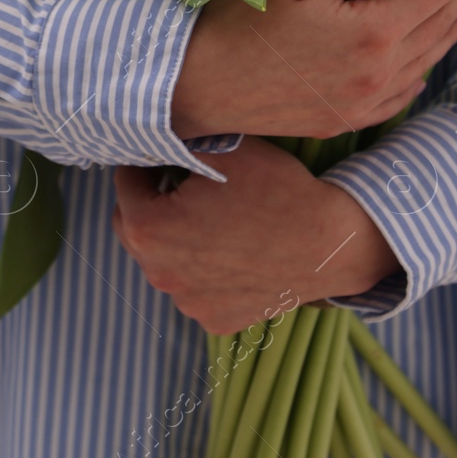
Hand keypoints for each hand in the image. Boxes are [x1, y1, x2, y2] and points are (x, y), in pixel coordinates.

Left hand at [112, 137, 398, 333]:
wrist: (330, 244)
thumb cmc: (275, 190)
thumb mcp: (221, 148)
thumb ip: (177, 142)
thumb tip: (157, 139)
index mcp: (148, 228)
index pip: (126, 182)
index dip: (145, 160)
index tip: (166, 153)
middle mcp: (158, 273)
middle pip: (135, 226)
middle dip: (152, 201)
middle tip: (184, 181)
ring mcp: (186, 302)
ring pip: (165, 260)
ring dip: (177, 239)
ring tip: (214, 218)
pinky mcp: (213, 319)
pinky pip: (195, 288)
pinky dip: (205, 271)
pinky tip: (234, 251)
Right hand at [172, 0, 456, 138]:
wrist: (193, 84)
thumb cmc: (237, 15)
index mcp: (374, 32)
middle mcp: (378, 74)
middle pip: (438, 24)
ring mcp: (360, 103)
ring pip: (423, 62)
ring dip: (449, 30)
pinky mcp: (340, 119)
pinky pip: (397, 97)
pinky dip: (419, 73)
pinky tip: (424, 64)